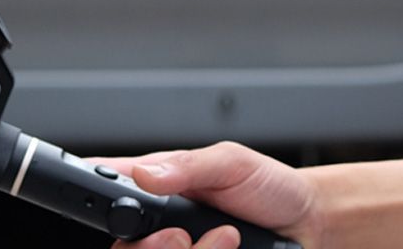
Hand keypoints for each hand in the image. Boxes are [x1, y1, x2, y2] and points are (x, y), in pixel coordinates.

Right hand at [95, 141, 317, 248]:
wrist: (309, 225)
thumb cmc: (269, 187)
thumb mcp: (231, 162)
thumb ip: (188, 167)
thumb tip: (144, 173)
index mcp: (159, 191)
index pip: (109, 193)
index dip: (93, 200)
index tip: (111, 209)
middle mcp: (161, 230)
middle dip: (155, 248)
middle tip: (183, 234)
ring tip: (227, 238)